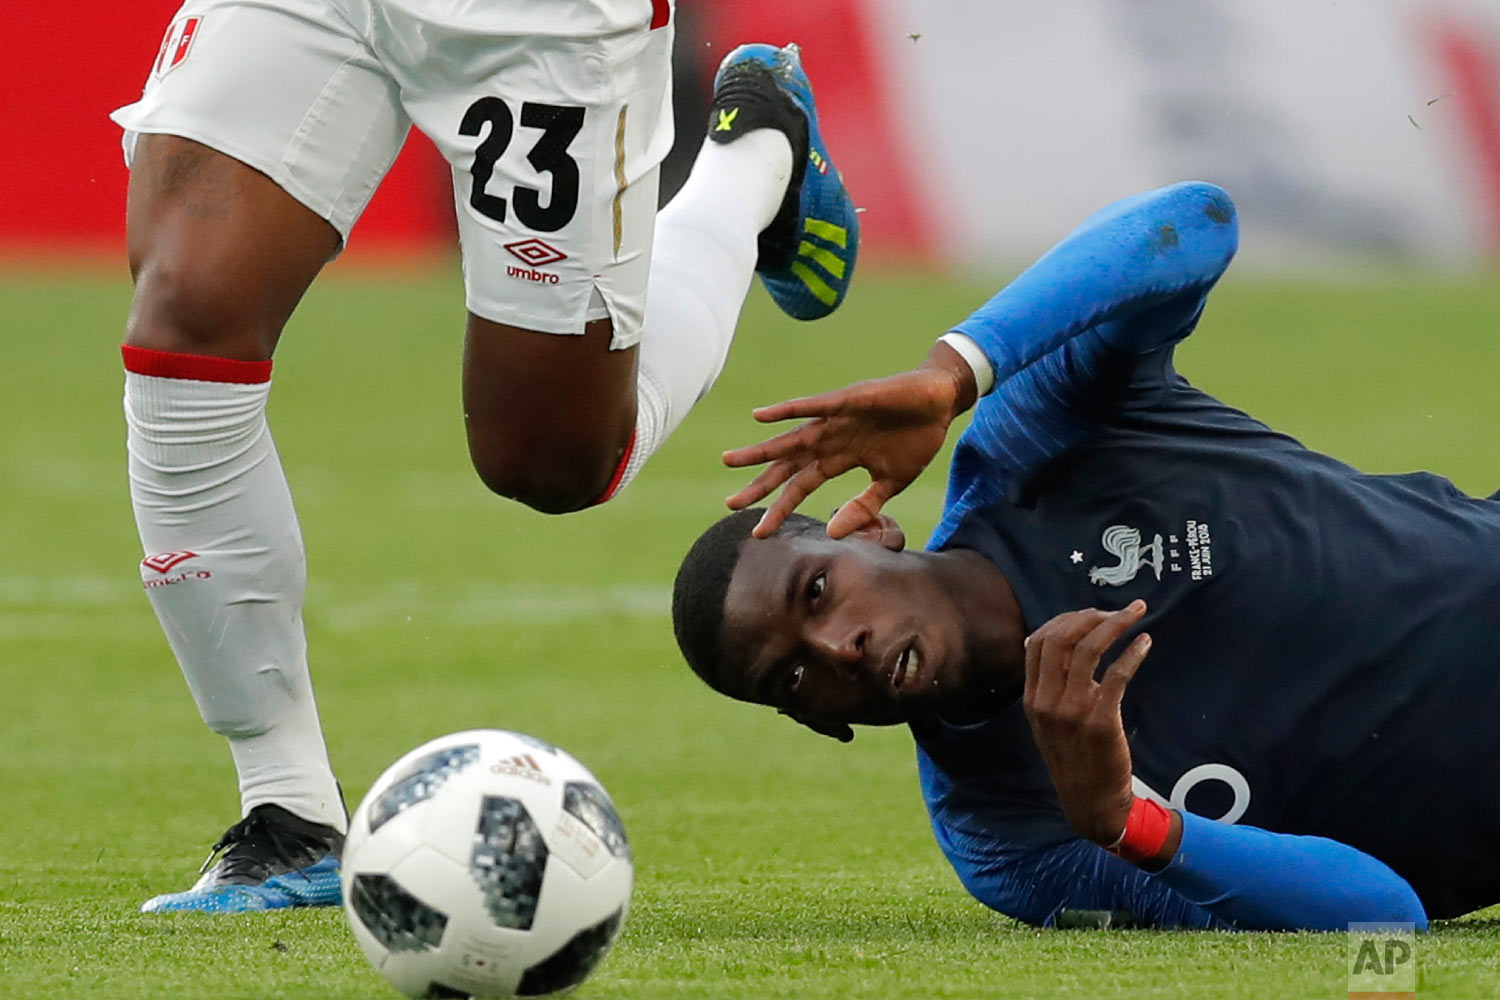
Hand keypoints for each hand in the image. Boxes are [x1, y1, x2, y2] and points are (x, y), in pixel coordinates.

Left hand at [723, 342, 976, 538]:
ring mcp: (837, 419)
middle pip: (787, 465)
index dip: (781, 510)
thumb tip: (833, 532)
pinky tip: (761, 417)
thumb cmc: (916, 437)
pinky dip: (787, 411)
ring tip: (730, 462)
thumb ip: (863, 507)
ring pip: (791, 438)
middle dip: (760, 485)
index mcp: (839, 458)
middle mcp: (830, 438)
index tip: (759, 534)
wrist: (941, 402)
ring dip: (761, 450)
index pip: (801, 487)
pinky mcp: (849, 400)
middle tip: (731, 504)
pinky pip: (813, 406)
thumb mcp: (890, 482)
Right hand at [1022, 602, 1152, 846]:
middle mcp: (1047, 700)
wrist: (1089, 801)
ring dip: (1114, 625)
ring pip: (1088, 650)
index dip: (1065, 619)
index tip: (1091, 613)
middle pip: (1060, 638)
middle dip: (1090, 615)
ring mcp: (1072, 710)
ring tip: (1135, 614)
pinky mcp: (1100, 720)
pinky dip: (1132, 653)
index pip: (1039, 641)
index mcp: (1032, 697)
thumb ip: (1049, 686)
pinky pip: (1116, 675)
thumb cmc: (1073, 757)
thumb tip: (1049, 645)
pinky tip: (1145, 643)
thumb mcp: (1047, 721)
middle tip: (1117, 611)